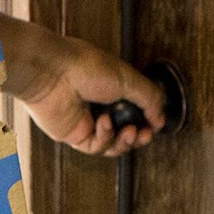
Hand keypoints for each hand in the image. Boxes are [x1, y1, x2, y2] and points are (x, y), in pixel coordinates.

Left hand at [0, 14, 166, 155]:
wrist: (52, 74)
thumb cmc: (84, 67)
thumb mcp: (128, 79)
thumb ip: (149, 98)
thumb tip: (161, 118)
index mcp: (112, 88)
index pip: (136, 110)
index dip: (148, 120)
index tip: (156, 123)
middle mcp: (100, 106)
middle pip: (125, 131)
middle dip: (139, 136)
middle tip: (145, 134)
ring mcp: (86, 122)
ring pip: (113, 144)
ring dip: (124, 141)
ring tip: (129, 132)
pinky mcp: (74, 135)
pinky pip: (96, 147)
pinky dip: (105, 138)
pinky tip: (103, 124)